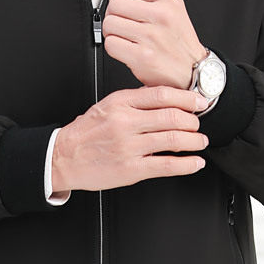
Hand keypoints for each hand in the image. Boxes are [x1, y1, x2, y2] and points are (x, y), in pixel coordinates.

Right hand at [51, 86, 207, 192]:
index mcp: (120, 103)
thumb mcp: (107, 105)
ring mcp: (129, 147)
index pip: (161, 95)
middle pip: (172, 116)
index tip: (199, 101)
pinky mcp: (131, 169)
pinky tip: (195, 163)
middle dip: (193, 121)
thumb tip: (162, 96)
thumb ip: (133, 100)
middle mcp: (125, 123)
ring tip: (200, 142)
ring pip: (173, 140)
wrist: (63, 157)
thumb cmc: (85, 133)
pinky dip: (187, 164)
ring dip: (194, 141)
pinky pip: (167, 165)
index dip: (186, 97)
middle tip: (199, 124)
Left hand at [102, 0, 205, 88]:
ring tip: (124, 37)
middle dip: (112, 14)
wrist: (193, 70)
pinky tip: (126, 49)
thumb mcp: (170, 10)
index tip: (122, 6)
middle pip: (115, 4)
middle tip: (121, 23)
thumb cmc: (179, 42)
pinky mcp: (143, 56)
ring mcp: (152, 36)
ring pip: (110, 23)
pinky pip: (111, 44)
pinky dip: (114, 47)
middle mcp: (162, 15)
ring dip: (112, 32)